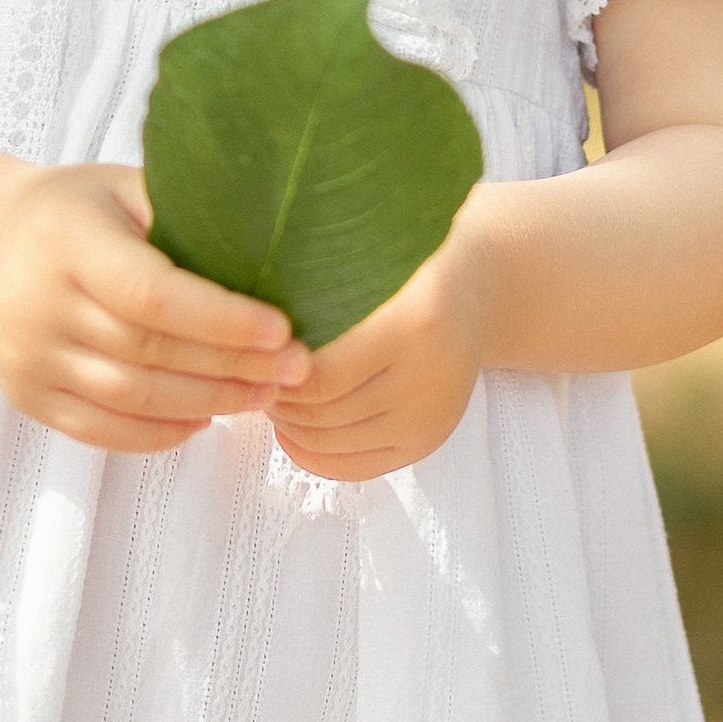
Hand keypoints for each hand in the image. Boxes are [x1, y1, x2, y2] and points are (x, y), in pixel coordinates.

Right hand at [0, 164, 312, 452]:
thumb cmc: (77, 209)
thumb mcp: (122, 187)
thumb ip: (184, 213)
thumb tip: (276, 250)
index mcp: (65, 239)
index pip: (150, 293)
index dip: (220, 319)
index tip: (282, 329)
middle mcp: (37, 302)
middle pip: (148, 351)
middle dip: (232, 366)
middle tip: (295, 369)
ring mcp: (27, 357)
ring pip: (132, 398)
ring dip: (209, 402)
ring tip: (263, 394)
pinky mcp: (26, 396)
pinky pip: (104, 430)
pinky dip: (162, 432)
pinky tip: (206, 416)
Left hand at [264, 230, 489, 481]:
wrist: (478, 291)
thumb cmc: (409, 263)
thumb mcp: (372, 254)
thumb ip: (319, 277)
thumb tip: (245, 308)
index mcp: (416, 324)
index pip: (321, 374)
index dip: (274, 369)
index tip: (249, 347)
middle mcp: (430, 380)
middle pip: (322, 413)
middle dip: (274, 396)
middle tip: (249, 371)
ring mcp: (431, 420)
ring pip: (330, 443)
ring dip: (287, 423)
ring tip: (268, 390)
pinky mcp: (426, 444)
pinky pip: (352, 467)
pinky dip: (308, 452)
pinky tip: (289, 427)